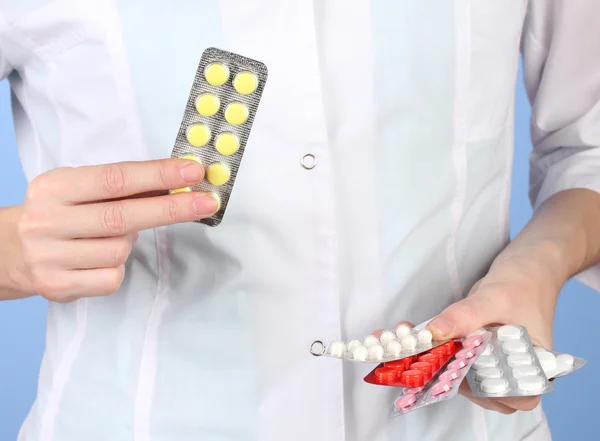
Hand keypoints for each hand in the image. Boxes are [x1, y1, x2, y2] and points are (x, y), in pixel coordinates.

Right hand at [17, 159, 216, 301]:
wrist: (7, 251)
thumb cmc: (59, 213)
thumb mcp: (79, 189)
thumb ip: (123, 187)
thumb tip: (179, 180)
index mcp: (54, 187)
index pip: (115, 179)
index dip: (158, 174)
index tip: (193, 171)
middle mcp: (47, 220)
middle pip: (123, 216)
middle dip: (171, 208)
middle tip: (207, 202)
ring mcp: (49, 256)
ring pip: (119, 250)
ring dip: (129, 242)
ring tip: (108, 235)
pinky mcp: (57, 286)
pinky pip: (111, 277)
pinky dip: (116, 267)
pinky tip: (97, 258)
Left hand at [426, 256, 559, 413]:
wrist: (525, 268)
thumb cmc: (523, 285)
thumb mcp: (494, 299)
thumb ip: (467, 316)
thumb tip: (436, 332)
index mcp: (533, 374)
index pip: (503, 396)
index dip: (471, 387)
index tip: (439, 371)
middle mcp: (514, 379)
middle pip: (476, 389)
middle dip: (441, 374)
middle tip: (411, 356)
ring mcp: (492, 369)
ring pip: (459, 377)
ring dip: (431, 363)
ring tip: (407, 345)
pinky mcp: (475, 357)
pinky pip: (453, 361)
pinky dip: (433, 351)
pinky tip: (412, 337)